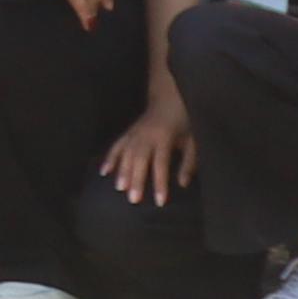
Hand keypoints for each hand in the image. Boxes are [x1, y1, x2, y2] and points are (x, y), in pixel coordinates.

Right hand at [103, 88, 194, 204]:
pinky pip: (116, 145)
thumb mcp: (193, 141)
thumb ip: (188, 163)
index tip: (160, 202)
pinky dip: (110, 158)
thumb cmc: (184, 122)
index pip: (160, 164)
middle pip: (139, 160)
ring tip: (119, 188)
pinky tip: (104, 171)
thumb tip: (182, 184)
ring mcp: (134, 133)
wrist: (169, 97)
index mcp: (164, 137)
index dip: (160, 183)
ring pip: (126, 153)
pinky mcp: (128, 132)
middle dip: (136, 179)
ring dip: (122, 171)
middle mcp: (146, 135)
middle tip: (133, 199)